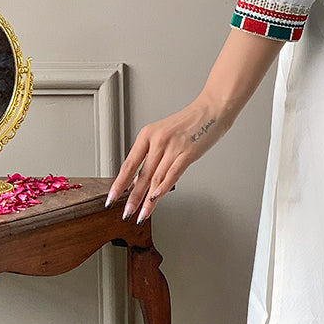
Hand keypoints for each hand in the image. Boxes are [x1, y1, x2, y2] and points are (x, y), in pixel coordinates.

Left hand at [106, 98, 226, 222]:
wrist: (212, 110)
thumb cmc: (190, 123)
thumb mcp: (164, 135)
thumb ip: (152, 156)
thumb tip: (140, 179)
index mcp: (147, 135)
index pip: (129, 164)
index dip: (119, 184)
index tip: (111, 198)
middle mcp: (158, 140)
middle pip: (142, 175)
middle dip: (132, 198)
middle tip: (126, 212)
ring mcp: (173, 147)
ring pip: (156, 178)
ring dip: (148, 200)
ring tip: (142, 214)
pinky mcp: (188, 152)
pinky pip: (173, 174)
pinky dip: (164, 188)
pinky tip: (157, 198)